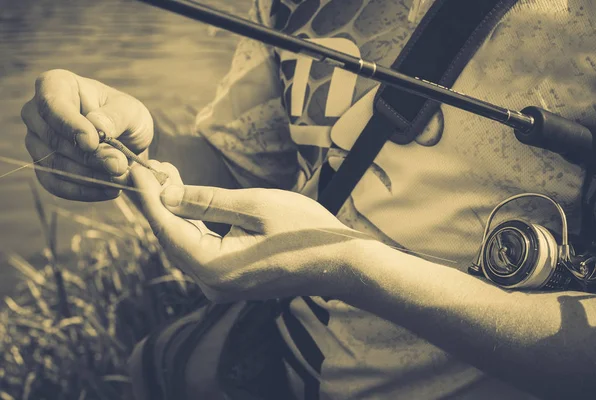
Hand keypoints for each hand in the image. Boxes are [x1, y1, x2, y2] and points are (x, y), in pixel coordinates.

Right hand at [21, 69, 153, 200]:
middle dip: (89, 157)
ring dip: (89, 176)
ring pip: (54, 164)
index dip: (69, 124)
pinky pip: (56, 185)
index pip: (51, 103)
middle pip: (53, 138)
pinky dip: (84, 191)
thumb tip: (96, 126)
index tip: (92, 142)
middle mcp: (38, 112)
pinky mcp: (44, 168)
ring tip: (120, 179)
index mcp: (57, 85)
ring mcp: (37, 141)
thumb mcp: (131, 111)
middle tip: (119, 165)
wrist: (127, 140)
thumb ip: (115, 117)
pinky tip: (110, 190)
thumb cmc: (125, 116)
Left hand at [130, 161, 369, 301]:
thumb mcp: (255, 206)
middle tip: (154, 167)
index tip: (136, 169)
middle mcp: (211, 283)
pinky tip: (189, 201)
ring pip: (184, 243)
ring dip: (174, 211)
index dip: (149, 197)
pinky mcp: (229, 279)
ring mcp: (220, 284)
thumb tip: (167, 194)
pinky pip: (200, 249)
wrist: (338, 262)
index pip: (167, 229)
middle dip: (159, 202)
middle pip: (171, 238)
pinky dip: (191, 224)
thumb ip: (207, 202)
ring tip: (168, 177)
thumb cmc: (304, 231)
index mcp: (215, 267)